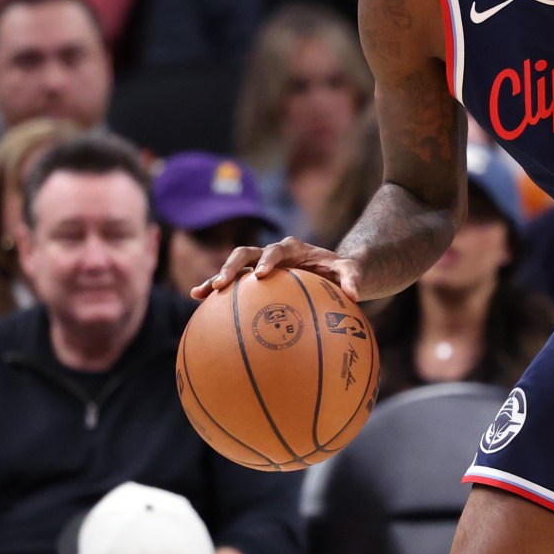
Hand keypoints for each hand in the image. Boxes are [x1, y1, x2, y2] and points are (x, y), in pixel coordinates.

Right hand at [194, 236, 362, 301]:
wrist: (329, 272)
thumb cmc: (341, 271)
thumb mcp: (351, 271)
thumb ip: (352, 277)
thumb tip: (355, 294)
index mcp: (292, 249)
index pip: (276, 250)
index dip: (268, 260)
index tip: (261, 275)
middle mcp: (271, 254)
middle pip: (245, 253)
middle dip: (232, 266)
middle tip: (222, 284)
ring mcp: (259, 265)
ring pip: (233, 268)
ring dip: (217, 278)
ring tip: (200, 293)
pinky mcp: (252, 279)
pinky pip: (233, 285)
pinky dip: (216, 292)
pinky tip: (198, 304)